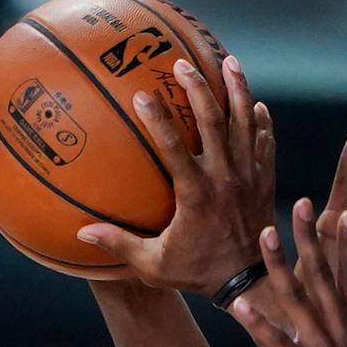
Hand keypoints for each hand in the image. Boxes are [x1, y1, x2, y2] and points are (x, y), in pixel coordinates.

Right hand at [77, 55, 277, 295]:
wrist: (252, 284)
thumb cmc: (198, 273)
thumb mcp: (155, 266)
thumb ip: (121, 245)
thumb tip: (81, 234)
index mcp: (196, 195)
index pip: (173, 147)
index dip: (157, 119)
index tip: (142, 94)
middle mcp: (225, 179)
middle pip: (213, 122)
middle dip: (198, 88)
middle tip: (182, 63)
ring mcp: (250, 177)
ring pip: (245, 124)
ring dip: (238, 91)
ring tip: (229, 62)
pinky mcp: (265, 181)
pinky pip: (265, 143)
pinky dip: (260, 122)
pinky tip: (255, 102)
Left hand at [229, 203, 346, 346]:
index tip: (342, 215)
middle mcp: (343, 336)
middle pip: (326, 279)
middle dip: (312, 240)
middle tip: (300, 204)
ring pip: (301, 302)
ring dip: (281, 268)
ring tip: (264, 237)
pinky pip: (279, 345)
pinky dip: (260, 325)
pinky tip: (240, 306)